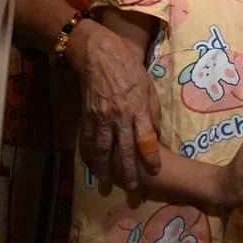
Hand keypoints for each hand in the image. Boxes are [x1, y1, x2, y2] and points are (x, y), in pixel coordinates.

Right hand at [68, 21, 161, 189]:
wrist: (99, 55)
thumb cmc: (129, 68)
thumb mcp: (148, 86)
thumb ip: (152, 111)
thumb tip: (155, 133)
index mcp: (137, 107)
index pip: (146, 138)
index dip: (151, 157)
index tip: (155, 170)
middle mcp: (119, 116)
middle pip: (125, 149)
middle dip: (129, 170)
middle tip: (132, 188)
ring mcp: (101, 117)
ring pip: (103, 148)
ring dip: (105, 168)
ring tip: (106, 183)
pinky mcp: (86, 115)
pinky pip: (87, 139)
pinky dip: (88, 153)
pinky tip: (90, 164)